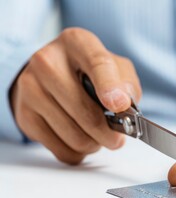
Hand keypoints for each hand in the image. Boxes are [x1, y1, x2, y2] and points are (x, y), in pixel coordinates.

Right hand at [10, 28, 141, 163]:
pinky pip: (61, 150)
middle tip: (117, 138)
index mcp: (77, 43)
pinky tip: (79, 139)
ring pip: (75, 137)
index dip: (110, 88)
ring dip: (94, 144)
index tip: (120, 106)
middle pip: (85, 112)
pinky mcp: (25, 115)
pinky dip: (78, 152)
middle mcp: (48, 61)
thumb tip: (123, 104)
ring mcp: (31, 88)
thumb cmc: (90, 73)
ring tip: (97, 135)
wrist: (49, 75)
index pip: (97, 64)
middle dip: (109, 134)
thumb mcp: (115, 68)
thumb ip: (126, 84)